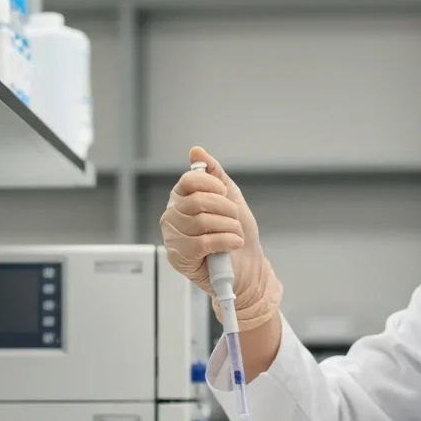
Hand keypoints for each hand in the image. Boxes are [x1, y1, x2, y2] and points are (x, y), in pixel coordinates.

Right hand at [160, 147, 281, 326]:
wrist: (248, 270)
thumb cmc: (237, 236)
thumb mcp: (231, 199)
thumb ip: (215, 175)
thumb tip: (196, 151)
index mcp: (182, 199)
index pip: (189, 181)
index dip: (212, 185)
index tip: (226, 194)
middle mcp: (172, 216)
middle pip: (197, 201)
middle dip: (225, 209)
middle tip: (235, 220)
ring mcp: (173, 237)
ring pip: (201, 222)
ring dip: (228, 227)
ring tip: (234, 235)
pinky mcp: (178, 258)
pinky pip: (202, 242)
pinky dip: (224, 241)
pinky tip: (232, 245)